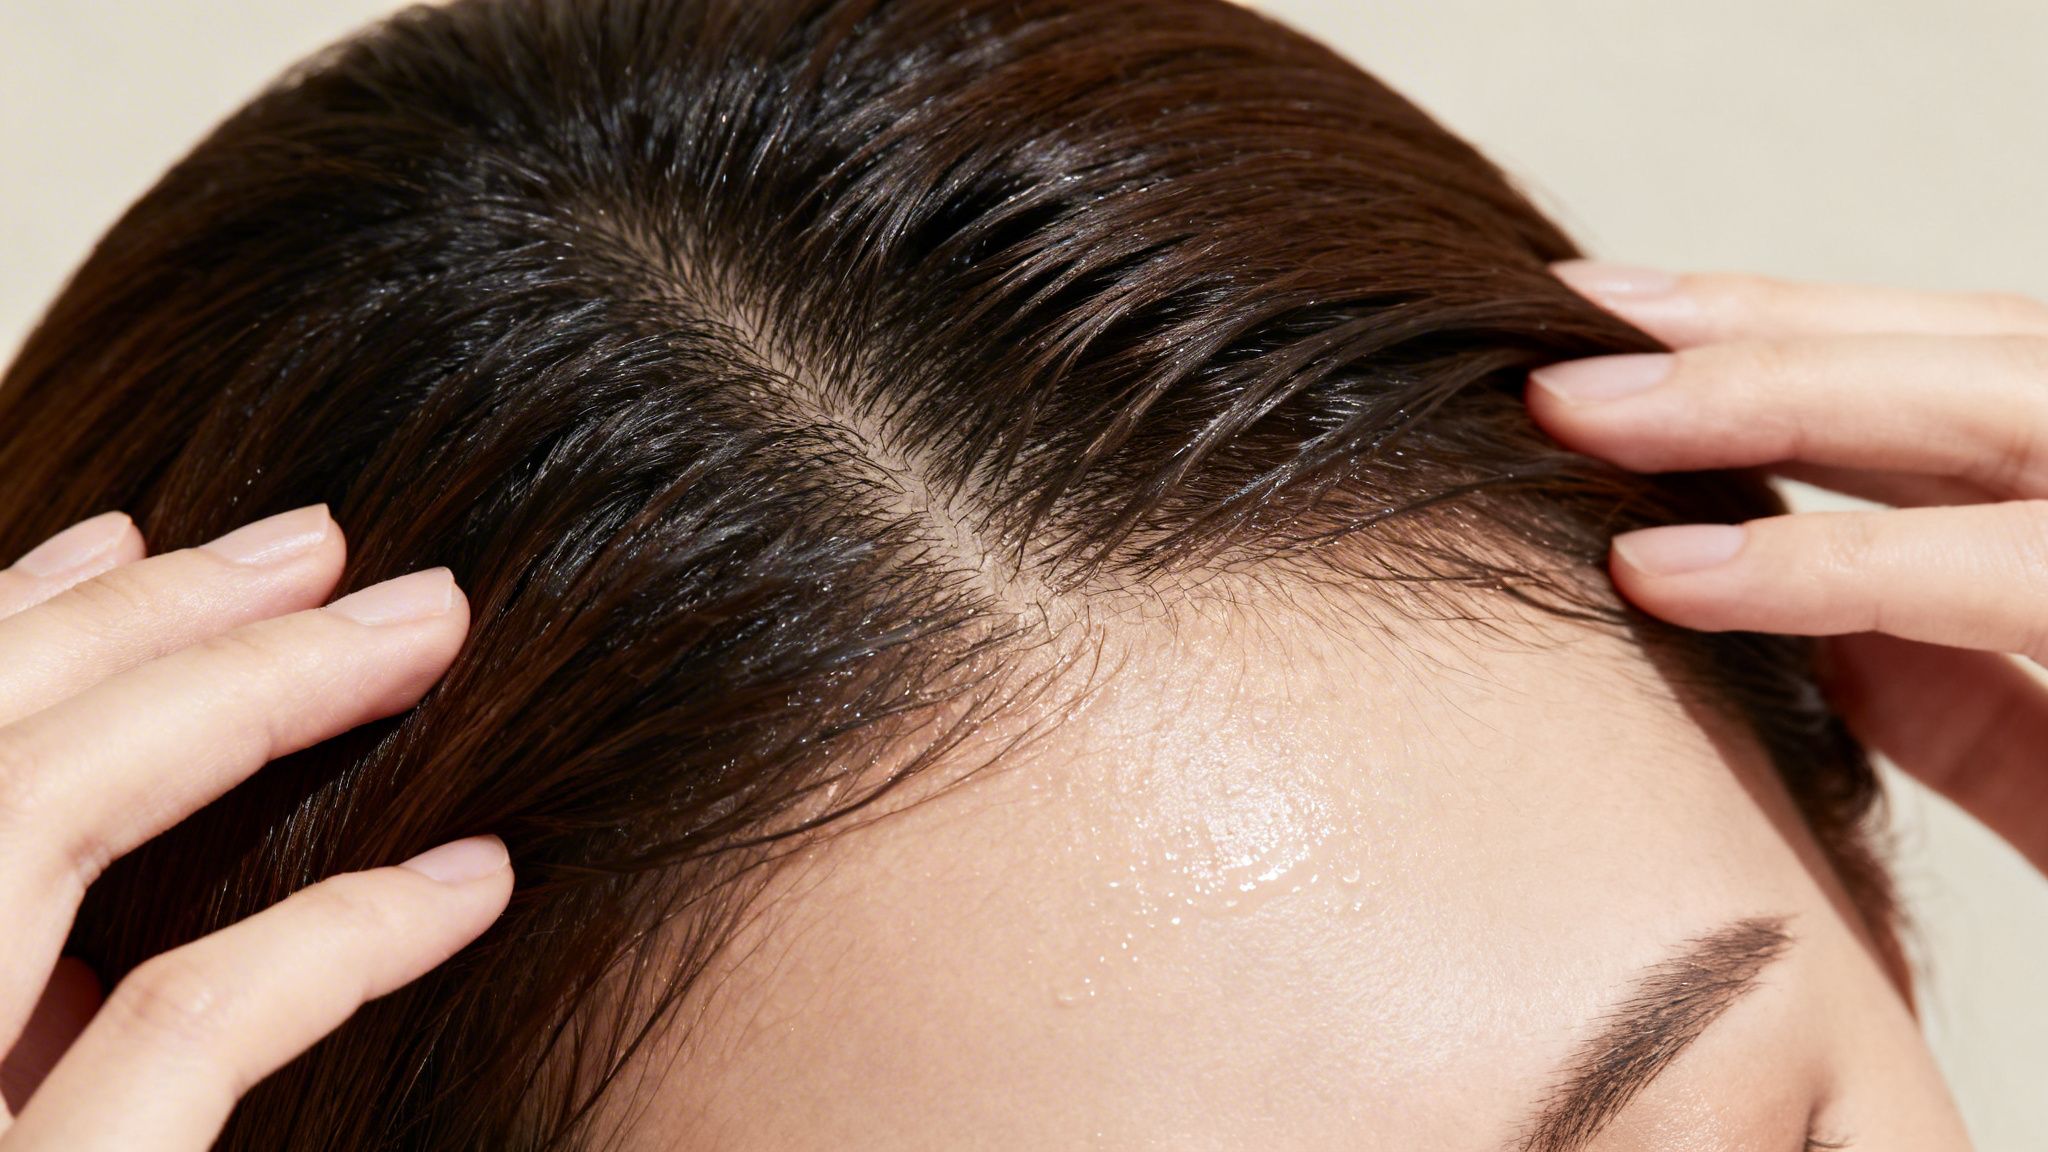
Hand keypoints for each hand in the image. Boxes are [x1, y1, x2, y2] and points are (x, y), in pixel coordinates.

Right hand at [0, 506, 510, 1147]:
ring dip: (246, 690)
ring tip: (426, 625)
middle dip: (146, 613)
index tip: (124, 533)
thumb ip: (23, 1025)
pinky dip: (336, 932)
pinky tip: (471, 883)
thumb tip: (88, 961)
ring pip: (47, 809)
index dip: (21, 620)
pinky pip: (190, 1020)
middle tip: (318, 538)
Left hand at [1527, 260, 2047, 876]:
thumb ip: (1933, 658)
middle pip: (1962, 358)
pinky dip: (1832, 567)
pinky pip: (2007, 571)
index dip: (1789, 324)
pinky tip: (1670, 570)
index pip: (1955, 364)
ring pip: (1993, 411)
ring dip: (1768, 403)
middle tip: (1556, 342)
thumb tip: (1768, 598)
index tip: (1612, 311)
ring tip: (1581, 418)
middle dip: (1756, 338)